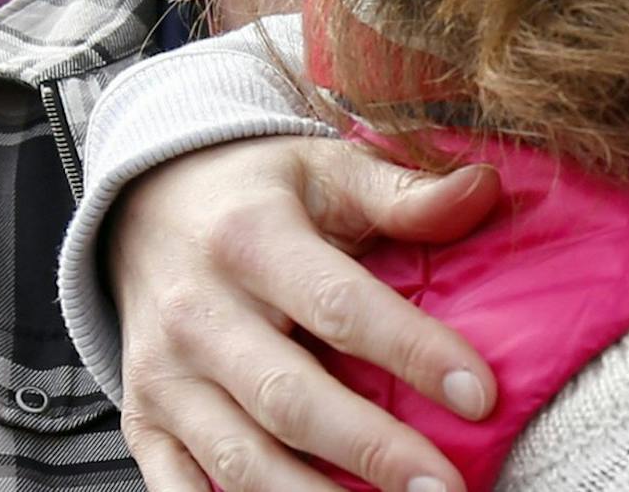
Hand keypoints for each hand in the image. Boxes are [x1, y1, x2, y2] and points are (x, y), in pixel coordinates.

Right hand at [109, 136, 501, 491]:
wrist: (148, 205)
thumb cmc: (261, 191)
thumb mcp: (329, 169)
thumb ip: (405, 192)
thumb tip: (484, 190)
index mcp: (252, 240)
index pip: (343, 307)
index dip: (414, 353)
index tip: (480, 395)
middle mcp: (199, 314)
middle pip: (291, 399)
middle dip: (372, 451)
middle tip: (442, 487)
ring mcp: (163, 376)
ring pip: (238, 459)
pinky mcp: (144, 419)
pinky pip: (180, 486)